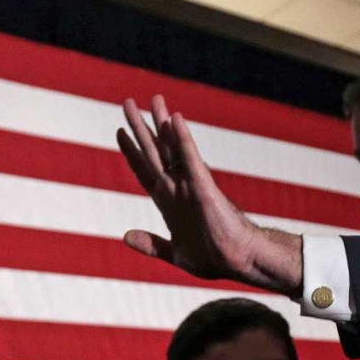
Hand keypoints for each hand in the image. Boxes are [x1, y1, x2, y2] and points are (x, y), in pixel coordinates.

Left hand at [117, 95, 302, 294]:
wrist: (239, 262)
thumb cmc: (213, 257)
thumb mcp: (175, 252)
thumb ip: (151, 244)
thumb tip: (126, 236)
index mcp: (169, 203)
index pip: (145, 170)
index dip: (131, 152)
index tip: (120, 132)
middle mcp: (178, 188)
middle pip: (154, 152)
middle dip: (140, 127)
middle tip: (127, 102)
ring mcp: (190, 185)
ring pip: (171, 148)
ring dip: (161, 123)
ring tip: (154, 98)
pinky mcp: (204, 188)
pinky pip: (190, 159)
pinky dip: (182, 140)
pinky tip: (174, 119)